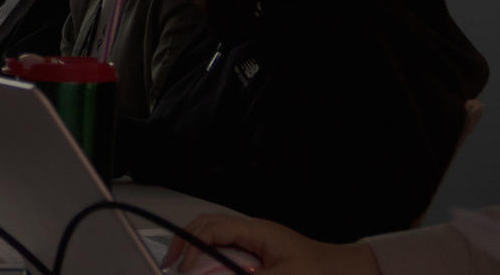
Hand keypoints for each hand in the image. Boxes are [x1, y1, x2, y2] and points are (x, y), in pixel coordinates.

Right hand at [168, 214, 377, 273]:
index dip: (188, 247)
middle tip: (173, 266)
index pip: (210, 230)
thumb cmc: (326, 274)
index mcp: (257, 231)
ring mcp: (260, 245)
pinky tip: (216, 271)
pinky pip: (234, 255)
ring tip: (189, 269)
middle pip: (209, 229)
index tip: (179, 269)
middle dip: (186, 245)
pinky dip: (220, 262)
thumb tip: (208, 273)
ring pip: (219, 240)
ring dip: (202, 254)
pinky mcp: (266, 258)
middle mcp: (255, 233)